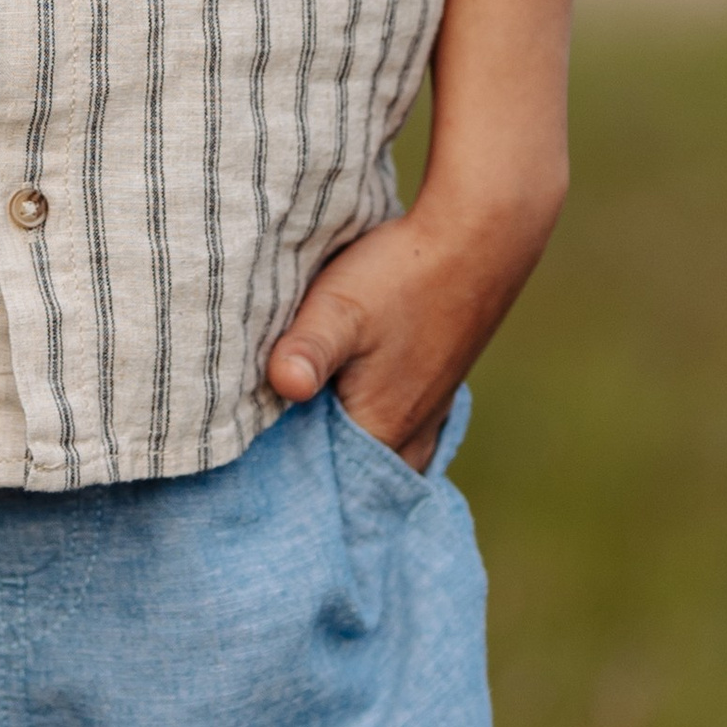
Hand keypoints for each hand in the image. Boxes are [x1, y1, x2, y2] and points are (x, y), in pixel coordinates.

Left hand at [265, 187, 560, 468]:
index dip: (285, 483)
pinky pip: (398, 429)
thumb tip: (282, 386)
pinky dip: (371, 429)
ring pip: (378, 454)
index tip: (248, 475)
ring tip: (301, 437)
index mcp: (381, 433)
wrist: (478, 238)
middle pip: (351, 478)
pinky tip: (349, 407)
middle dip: (313, 474)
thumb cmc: (404, 274)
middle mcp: (409, 436)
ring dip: (344, 451)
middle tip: (262, 461)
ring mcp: (429, 412)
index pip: (324, 489)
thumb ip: (307, 350)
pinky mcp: (435, 384)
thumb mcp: (339, 308)